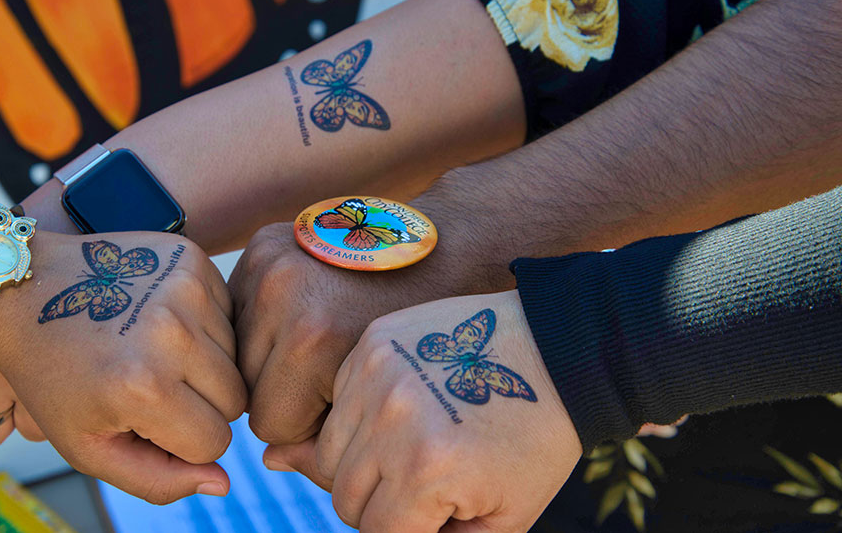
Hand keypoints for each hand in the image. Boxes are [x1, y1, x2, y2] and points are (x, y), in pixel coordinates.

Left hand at [0, 231, 244, 502]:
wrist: (23, 292)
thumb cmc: (53, 376)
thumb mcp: (88, 447)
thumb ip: (156, 480)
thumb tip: (221, 483)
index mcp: (143, 388)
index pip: (214, 442)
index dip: (183, 442)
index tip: (144, 420)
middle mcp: (172, 333)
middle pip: (235, 399)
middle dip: (201, 405)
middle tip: (152, 388)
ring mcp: (185, 289)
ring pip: (236, 356)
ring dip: (205, 364)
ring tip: (153, 351)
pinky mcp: (191, 258)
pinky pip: (229, 313)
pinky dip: (205, 326)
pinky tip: (160, 320)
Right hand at [229, 216, 507, 444]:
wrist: (452, 250)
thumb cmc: (427, 338)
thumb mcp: (387, 403)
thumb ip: (330, 447)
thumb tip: (271, 458)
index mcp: (312, 340)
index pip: (270, 426)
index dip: (310, 425)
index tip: (348, 403)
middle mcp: (281, 295)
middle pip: (248, 388)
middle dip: (288, 391)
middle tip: (336, 370)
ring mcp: (268, 264)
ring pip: (238, 350)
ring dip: (271, 356)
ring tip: (323, 340)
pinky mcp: (261, 245)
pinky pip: (241, 310)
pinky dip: (266, 320)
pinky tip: (308, 312)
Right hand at [265, 291, 580, 531]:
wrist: (560, 351)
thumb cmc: (534, 443)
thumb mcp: (495, 514)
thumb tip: (297, 488)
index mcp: (428, 469)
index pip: (376, 531)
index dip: (412, 529)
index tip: (443, 507)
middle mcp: (392, 418)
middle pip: (344, 495)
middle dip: (385, 500)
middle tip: (431, 478)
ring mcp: (377, 373)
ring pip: (330, 451)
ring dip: (365, 461)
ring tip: (415, 444)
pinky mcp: (374, 343)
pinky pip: (339, 402)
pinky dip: (363, 417)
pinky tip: (406, 408)